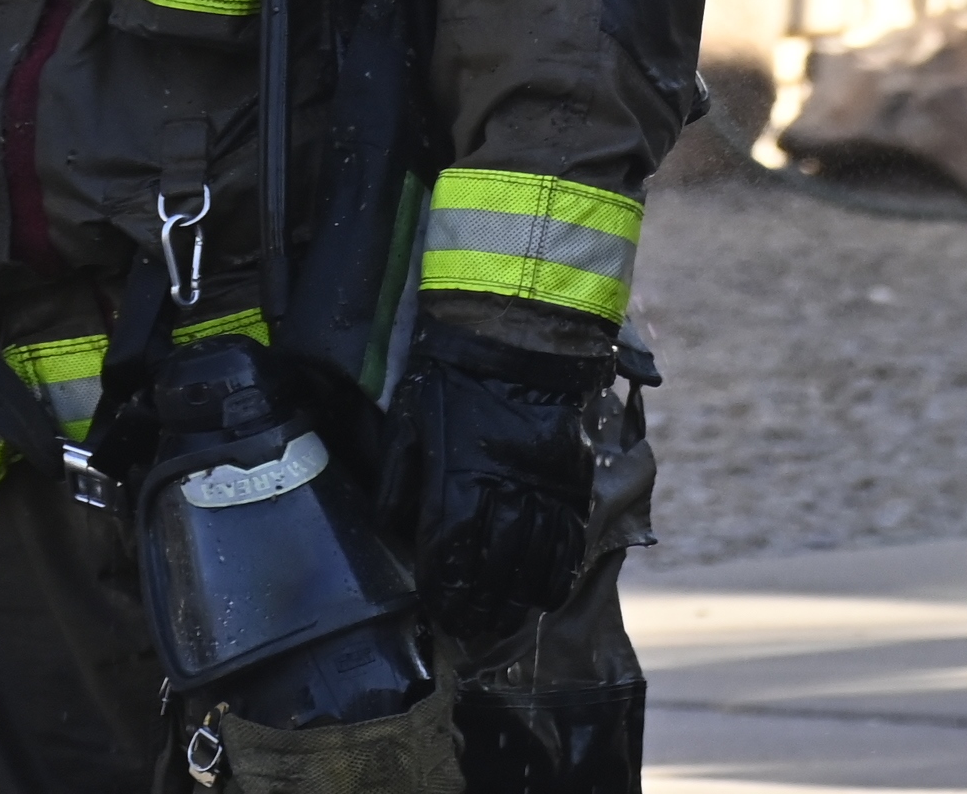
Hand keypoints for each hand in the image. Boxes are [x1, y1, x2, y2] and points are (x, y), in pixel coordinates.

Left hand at [384, 320, 608, 637]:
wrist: (518, 336)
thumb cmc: (453, 377)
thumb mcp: (409, 421)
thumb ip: (400, 481)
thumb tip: (393, 529)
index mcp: (457, 481)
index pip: (451, 557)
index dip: (445, 593)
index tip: (440, 613)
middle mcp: (504, 494)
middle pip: (495, 571)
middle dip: (481, 608)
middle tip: (472, 630)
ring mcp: (544, 490)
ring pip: (535, 563)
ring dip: (519, 600)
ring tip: (507, 621)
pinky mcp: (572, 482)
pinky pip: (570, 540)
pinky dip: (560, 572)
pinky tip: (549, 592)